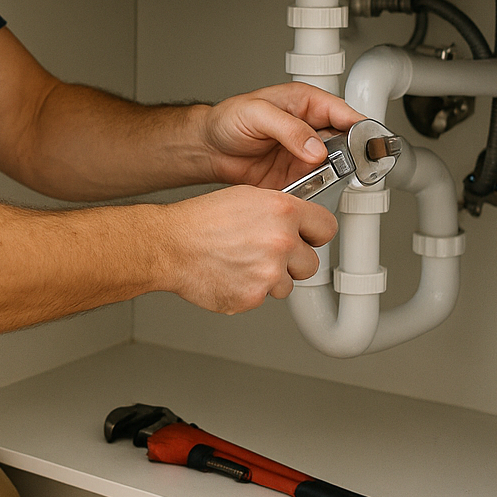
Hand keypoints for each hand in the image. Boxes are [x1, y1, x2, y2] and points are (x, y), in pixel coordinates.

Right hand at [169, 184, 338, 311]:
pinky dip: (250, 290)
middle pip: (311, 263)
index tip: (310, 237)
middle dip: (292, 262)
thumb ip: (279, 212)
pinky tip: (232, 274)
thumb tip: (298, 223)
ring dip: (271, 278)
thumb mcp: (247, 198)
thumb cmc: (201, 220)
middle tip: (266, 253)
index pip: (326, 228)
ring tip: (242, 262)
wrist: (170, 245)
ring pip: (287, 284)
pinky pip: (263, 297)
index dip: (316, 234)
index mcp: (283, 212)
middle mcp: (280, 241)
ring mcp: (269, 272)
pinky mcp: (254, 296)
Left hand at [199, 83, 364, 189]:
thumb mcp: (256, 114)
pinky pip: (315, 185)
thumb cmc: (228, 120)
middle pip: (345, 142)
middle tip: (343, 165)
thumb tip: (316, 147)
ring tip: (320, 178)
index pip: (343, 112)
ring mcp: (304, 154)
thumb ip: (288, 128)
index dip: (358, 127)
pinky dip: (316, 191)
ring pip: (334, 167)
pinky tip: (308, 190)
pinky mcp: (296, 176)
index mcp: (306, 103)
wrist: (208, 148)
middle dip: (349, 155)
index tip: (367, 142)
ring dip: (332, 176)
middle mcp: (310, 129)